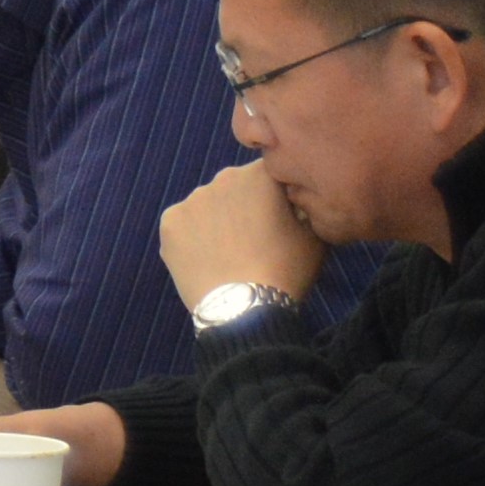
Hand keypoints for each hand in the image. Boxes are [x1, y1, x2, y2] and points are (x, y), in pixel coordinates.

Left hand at [159, 160, 330, 307]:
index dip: (277, 200)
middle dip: (245, 208)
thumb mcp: (315, 237)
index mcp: (259, 175)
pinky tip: (206, 260)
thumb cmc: (286, 270)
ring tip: (228, 256)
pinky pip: (185, 225)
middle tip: (254, 242)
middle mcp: (222, 178)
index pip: (270, 178)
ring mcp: (191, 200)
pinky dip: (193, 238)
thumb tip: (295, 202)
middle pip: (236, 189)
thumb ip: (306, 208)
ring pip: (208, 207)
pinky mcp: (169, 222)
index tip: (280, 224)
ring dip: (217, 222)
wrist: (244, 309)